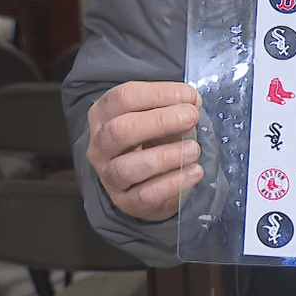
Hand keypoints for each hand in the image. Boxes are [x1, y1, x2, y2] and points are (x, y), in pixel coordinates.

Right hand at [86, 81, 203, 220]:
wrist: (151, 185)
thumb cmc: (154, 142)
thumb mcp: (161, 120)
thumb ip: (173, 109)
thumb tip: (192, 103)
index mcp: (104, 115)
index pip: (123, 97)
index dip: (159, 94)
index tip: (190, 96)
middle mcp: (100, 145)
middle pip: (119, 130)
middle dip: (160, 121)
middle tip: (191, 117)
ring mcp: (109, 175)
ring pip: (127, 167)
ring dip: (166, 156)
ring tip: (194, 149)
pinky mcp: (125, 201)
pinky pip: (146, 194)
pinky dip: (173, 182)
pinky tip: (194, 171)